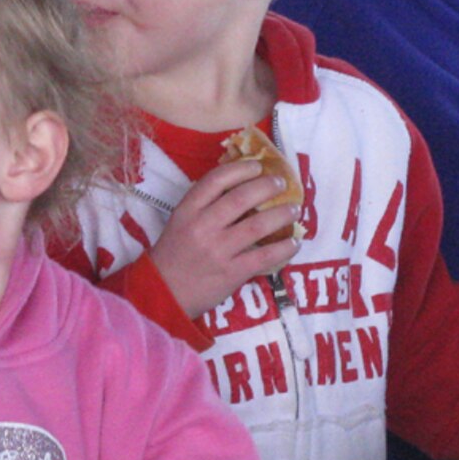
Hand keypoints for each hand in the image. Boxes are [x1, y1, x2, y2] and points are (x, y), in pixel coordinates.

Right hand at [150, 159, 300, 317]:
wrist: (164, 293)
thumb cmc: (174, 254)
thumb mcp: (181, 222)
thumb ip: (205, 205)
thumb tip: (242, 185)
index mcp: (188, 210)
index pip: (216, 180)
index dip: (241, 169)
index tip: (258, 166)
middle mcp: (203, 226)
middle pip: (241, 198)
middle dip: (267, 187)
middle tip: (282, 184)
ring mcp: (218, 250)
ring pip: (257, 225)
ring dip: (282, 215)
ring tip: (294, 210)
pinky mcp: (231, 273)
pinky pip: (265, 257)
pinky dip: (284, 248)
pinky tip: (294, 242)